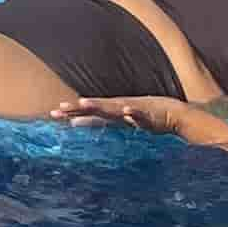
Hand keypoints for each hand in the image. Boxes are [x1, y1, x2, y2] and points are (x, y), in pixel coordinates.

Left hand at [53, 93, 210, 142]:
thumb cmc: (145, 116)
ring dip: (99, 106)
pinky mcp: (149, 115)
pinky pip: (140, 115)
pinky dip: (133, 113)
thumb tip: (75, 123)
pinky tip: (127, 112)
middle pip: (95, 109)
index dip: (72, 113)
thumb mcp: (118, 121)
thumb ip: (98, 122)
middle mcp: (119, 109)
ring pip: (113, 108)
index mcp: (112, 112)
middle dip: (77, 109)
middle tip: (59, 109)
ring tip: (83, 103)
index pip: (88, 113)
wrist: (174, 114)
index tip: (53, 113)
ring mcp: (133, 110)